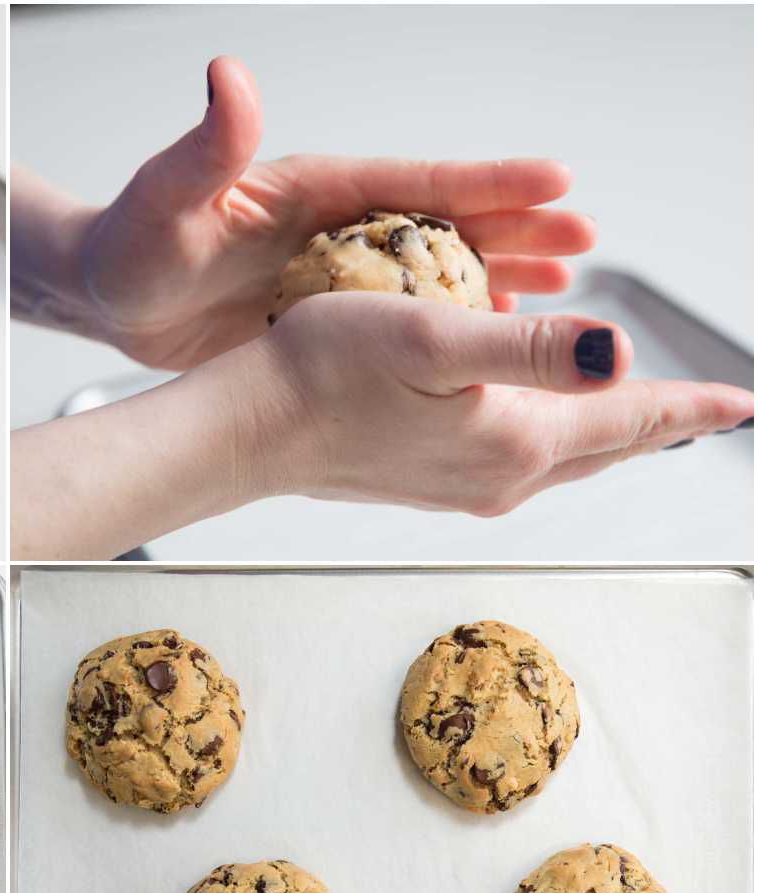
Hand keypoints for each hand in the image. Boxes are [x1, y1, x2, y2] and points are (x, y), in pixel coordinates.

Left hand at [29, 56, 594, 368]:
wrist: (110, 299)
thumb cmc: (131, 243)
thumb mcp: (168, 197)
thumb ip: (208, 146)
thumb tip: (228, 79)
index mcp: (314, 189)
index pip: (412, 180)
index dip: (484, 182)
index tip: (556, 180)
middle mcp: (335, 228)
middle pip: (443, 223)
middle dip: (516, 229)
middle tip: (584, 240)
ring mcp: (334, 278)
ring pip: (433, 275)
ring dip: (496, 277)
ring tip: (563, 287)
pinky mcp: (323, 326)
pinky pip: (400, 329)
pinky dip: (446, 334)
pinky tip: (487, 346)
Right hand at [241, 294, 754, 515]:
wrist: (248, 430)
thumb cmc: (324, 373)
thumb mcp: (437, 342)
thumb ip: (537, 352)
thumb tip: (624, 355)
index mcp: (514, 440)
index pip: (630, 421)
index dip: (691, 406)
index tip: (742, 402)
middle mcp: (498, 475)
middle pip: (605, 449)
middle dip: (661, 426)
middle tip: (707, 411)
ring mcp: (461, 487)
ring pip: (561, 459)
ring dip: (608, 437)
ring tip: (640, 419)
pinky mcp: (426, 483)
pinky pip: (516, 463)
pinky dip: (552, 442)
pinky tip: (539, 428)